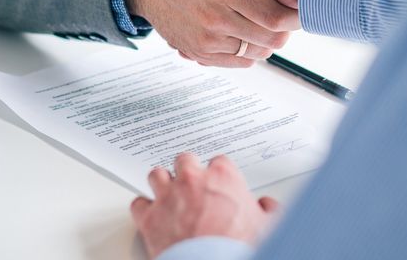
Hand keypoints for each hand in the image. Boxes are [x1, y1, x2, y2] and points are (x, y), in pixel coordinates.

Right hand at [124, 0, 299, 67]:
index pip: (275, 18)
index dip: (291, 16)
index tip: (294, 6)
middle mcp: (214, 17)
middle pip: (270, 40)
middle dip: (283, 30)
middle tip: (285, 17)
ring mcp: (204, 39)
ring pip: (256, 52)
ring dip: (266, 41)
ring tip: (264, 23)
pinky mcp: (198, 52)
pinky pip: (238, 62)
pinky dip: (248, 52)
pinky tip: (247, 33)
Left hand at [131, 153, 280, 258]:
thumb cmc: (237, 247)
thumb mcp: (267, 226)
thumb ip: (268, 210)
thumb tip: (268, 207)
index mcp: (222, 177)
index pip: (219, 161)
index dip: (218, 173)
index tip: (219, 180)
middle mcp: (192, 180)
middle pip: (184, 159)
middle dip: (187, 169)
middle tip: (191, 182)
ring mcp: (167, 197)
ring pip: (157, 175)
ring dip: (162, 182)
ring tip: (167, 191)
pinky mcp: (149, 217)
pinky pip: (138, 203)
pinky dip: (144, 208)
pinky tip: (150, 213)